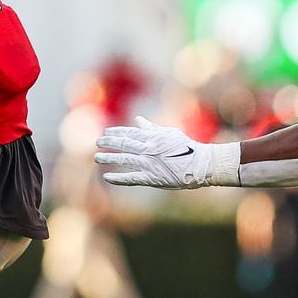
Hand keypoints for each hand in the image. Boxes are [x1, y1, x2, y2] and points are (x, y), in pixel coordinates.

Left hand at [94, 117, 239, 188]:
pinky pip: (132, 178)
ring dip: (109, 158)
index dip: (116, 133)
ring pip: (125, 159)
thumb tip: (138, 120)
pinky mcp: (152, 177)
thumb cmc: (186, 147)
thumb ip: (151, 128)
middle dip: (109, 143)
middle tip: (97, 143)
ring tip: (97, 157)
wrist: (200, 164)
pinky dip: (119, 178)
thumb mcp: (169, 133)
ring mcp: (149, 163)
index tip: (105, 133)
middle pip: (124, 144)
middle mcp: (148, 149)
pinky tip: (107, 177)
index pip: (129, 133)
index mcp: (152, 137)